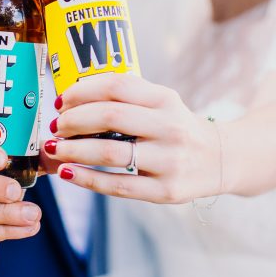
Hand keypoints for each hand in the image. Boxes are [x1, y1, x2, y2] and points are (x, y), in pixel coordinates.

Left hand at [42, 74, 221, 203]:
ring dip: (74, 150)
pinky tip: (68, 173)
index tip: (61, 101)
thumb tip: (72, 99)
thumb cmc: (178, 128)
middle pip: (110, 117)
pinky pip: (118, 186)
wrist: (221, 159)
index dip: (82, 91)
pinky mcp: (165, 190)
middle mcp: (170, 127)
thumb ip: (127, 97)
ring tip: (54, 149)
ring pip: (111, 153)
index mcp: (166, 100)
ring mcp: (169, 161)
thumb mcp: (162, 103)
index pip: (117, 86)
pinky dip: (87, 179)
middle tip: (56, 127)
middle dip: (73, 121)